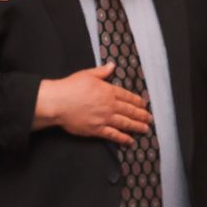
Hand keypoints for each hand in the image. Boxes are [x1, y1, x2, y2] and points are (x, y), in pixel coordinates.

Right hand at [35, 64, 151, 143]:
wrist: (58, 102)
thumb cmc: (70, 87)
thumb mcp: (87, 74)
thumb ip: (102, 72)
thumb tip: (112, 65)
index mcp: (108, 91)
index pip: (127, 96)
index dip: (137, 101)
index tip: (144, 104)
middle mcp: (109, 105)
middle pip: (129, 111)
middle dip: (141, 115)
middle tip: (149, 118)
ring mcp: (104, 118)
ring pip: (125, 123)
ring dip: (137, 126)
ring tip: (145, 129)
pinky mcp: (97, 129)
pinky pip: (113, 135)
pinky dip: (123, 138)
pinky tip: (130, 141)